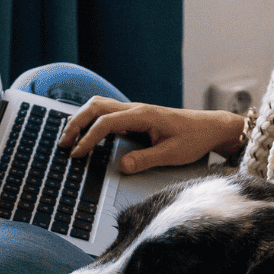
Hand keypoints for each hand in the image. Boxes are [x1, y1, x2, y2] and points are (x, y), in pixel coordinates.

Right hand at [59, 97, 244, 173]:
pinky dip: (92, 121)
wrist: (210, 127)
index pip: (106, 122)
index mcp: (143, 115)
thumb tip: (122, 166)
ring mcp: (135, 111)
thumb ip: (146, 159)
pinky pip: (108, 114)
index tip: (77, 154)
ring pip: (100, 107)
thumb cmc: (194, 138)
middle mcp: (136, 109)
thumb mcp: (172, 154)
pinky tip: (86, 136)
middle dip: (76, 123)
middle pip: (96, 107)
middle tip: (62, 144)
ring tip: (69, 139)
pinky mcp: (136, 117)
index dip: (88, 138)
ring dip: (82, 119)